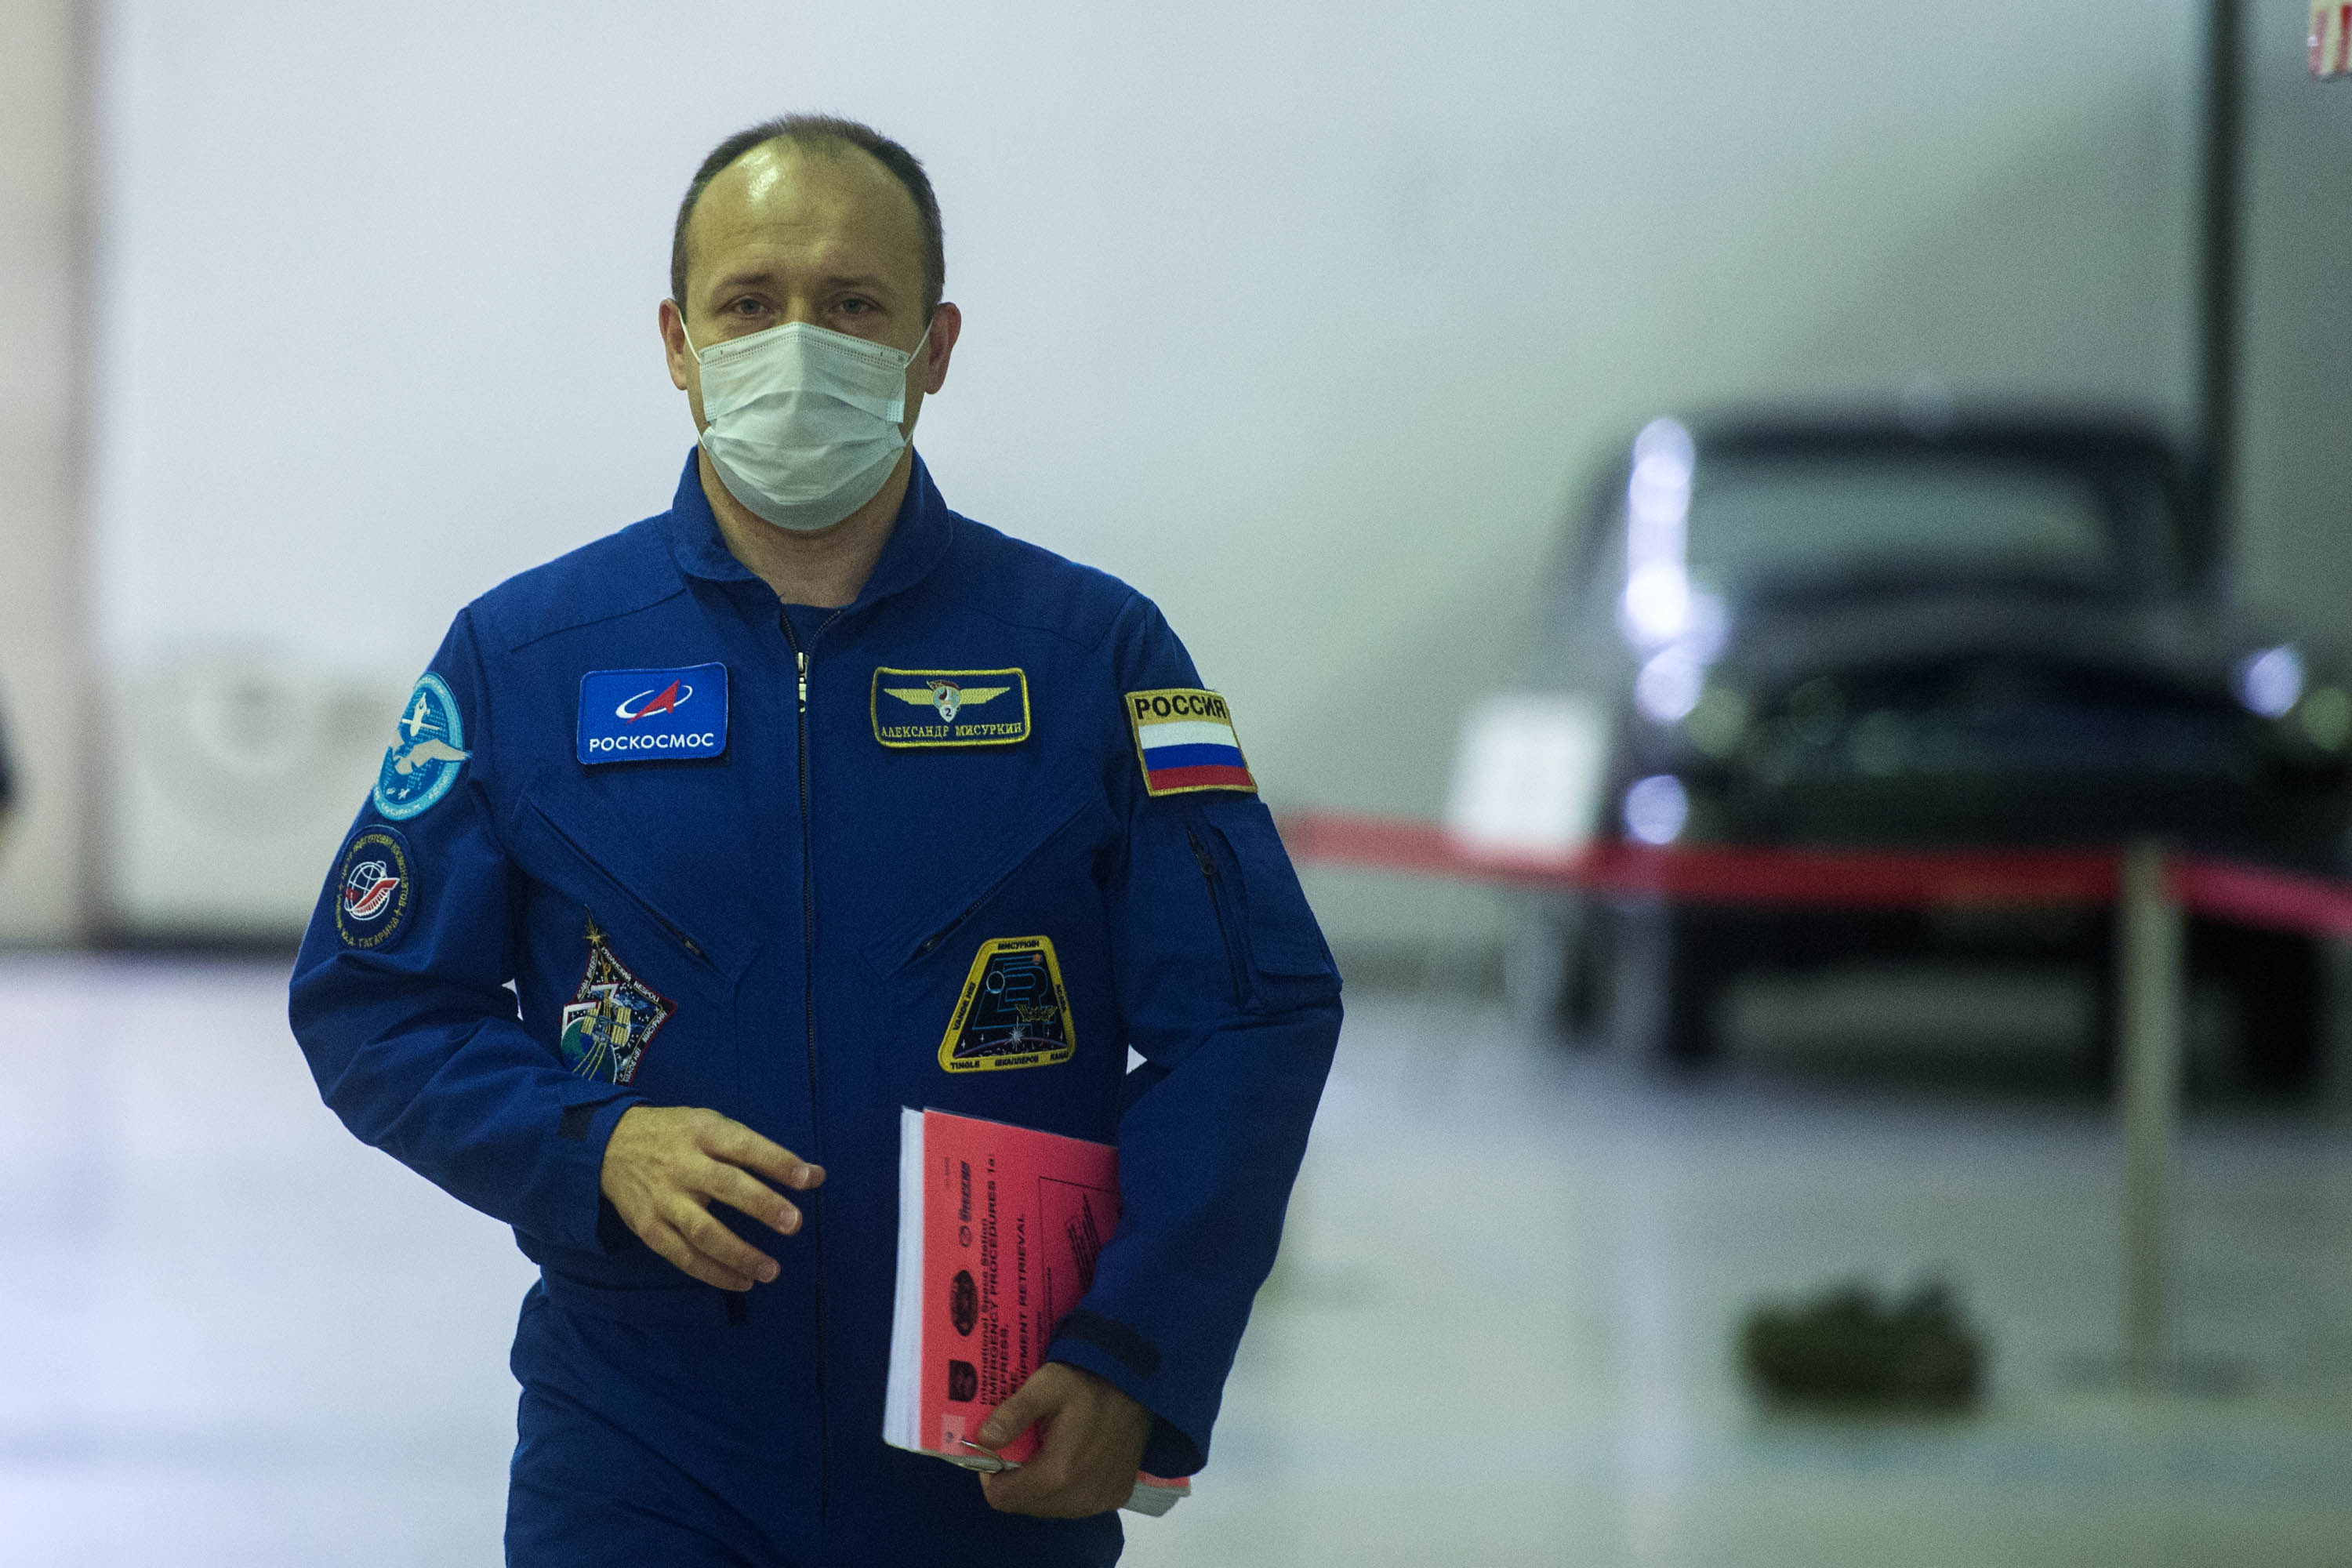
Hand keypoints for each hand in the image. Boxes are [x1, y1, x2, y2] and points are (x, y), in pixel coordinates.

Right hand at [598, 1105, 823, 1290]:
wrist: (607, 1145)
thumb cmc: (676, 1135)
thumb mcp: (711, 1125)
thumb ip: (759, 1150)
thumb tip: (814, 1175)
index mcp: (702, 1132)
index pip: (744, 1146)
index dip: (776, 1161)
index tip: (809, 1178)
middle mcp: (682, 1165)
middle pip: (724, 1186)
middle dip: (761, 1206)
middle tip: (794, 1224)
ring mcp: (663, 1199)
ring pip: (702, 1231)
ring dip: (738, 1254)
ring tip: (772, 1270)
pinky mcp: (648, 1228)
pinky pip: (682, 1256)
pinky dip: (713, 1272)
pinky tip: (741, 1282)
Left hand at [975, 1362, 1154, 1517]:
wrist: (1140, 1384)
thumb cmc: (1088, 1382)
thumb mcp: (1046, 1385)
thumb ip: (1013, 1414)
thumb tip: (983, 1439)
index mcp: (1058, 1473)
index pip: (1002, 1499)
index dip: (990, 1476)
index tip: (996, 1451)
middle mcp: (1079, 1498)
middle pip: (1024, 1505)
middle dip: (1015, 1481)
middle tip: (1022, 1447)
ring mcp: (1100, 1502)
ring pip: (1049, 1508)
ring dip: (1039, 1487)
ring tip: (1047, 1452)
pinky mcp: (1115, 1498)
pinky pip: (1074, 1505)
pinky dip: (1065, 1489)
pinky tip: (1072, 1460)